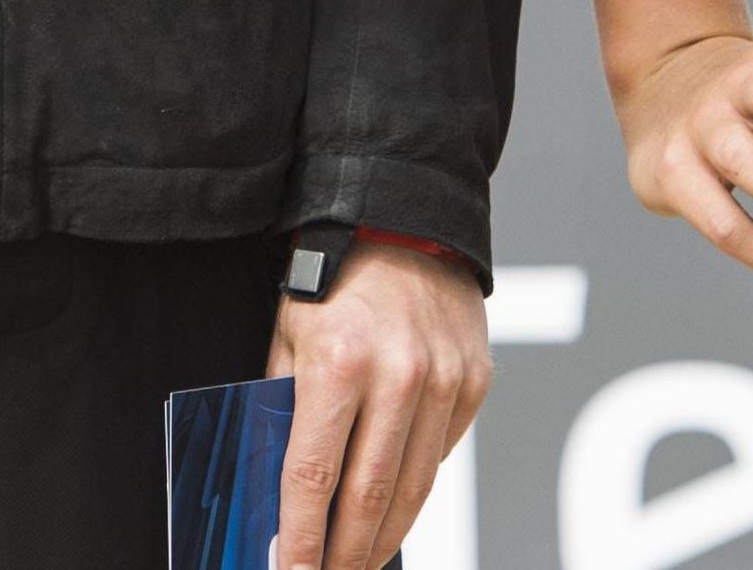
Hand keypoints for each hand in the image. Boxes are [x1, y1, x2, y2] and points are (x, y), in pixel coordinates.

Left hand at [262, 241, 491, 569]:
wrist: (402, 217)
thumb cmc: (330, 278)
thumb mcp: (288, 335)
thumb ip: (283, 404)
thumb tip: (277, 484)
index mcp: (339, 364)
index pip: (314, 477)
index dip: (301, 539)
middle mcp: (399, 375)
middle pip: (369, 496)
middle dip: (344, 552)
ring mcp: (445, 380)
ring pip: (415, 487)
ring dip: (384, 535)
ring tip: (360, 561)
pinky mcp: (475, 380)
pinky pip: (442, 452)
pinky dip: (415, 486)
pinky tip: (393, 506)